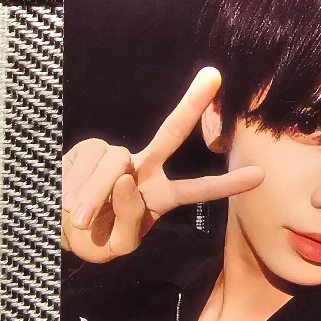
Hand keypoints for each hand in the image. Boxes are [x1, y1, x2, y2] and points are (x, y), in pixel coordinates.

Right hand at [61, 67, 263, 262]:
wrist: (60, 224)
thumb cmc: (97, 236)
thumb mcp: (119, 244)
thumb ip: (130, 220)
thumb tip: (124, 178)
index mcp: (159, 195)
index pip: (196, 190)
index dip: (227, 185)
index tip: (260, 175)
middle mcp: (144, 168)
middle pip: (170, 133)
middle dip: (192, 104)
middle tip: (214, 76)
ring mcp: (117, 157)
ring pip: (115, 166)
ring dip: (95, 197)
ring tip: (81, 218)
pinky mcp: (90, 150)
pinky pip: (89, 166)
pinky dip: (78, 188)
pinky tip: (70, 201)